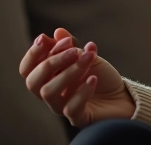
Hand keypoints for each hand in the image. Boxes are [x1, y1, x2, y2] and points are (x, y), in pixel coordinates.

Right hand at [19, 27, 135, 126]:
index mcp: (49, 77)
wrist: (123, 96)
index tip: (43, 39)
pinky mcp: (78, 118)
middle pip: (33, 82)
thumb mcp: (87, 56)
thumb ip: (70, 46)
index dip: (32, 54)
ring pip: (49, 93)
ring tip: (89, 59)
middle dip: (50, 63)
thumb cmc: (102, 76)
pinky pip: (71, 108)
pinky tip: (93, 78)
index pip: (27, 69)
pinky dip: (81, 91)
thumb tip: (57, 32)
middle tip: (74, 51)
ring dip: (69, 72)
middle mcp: (52, 93)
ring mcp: (63, 107)